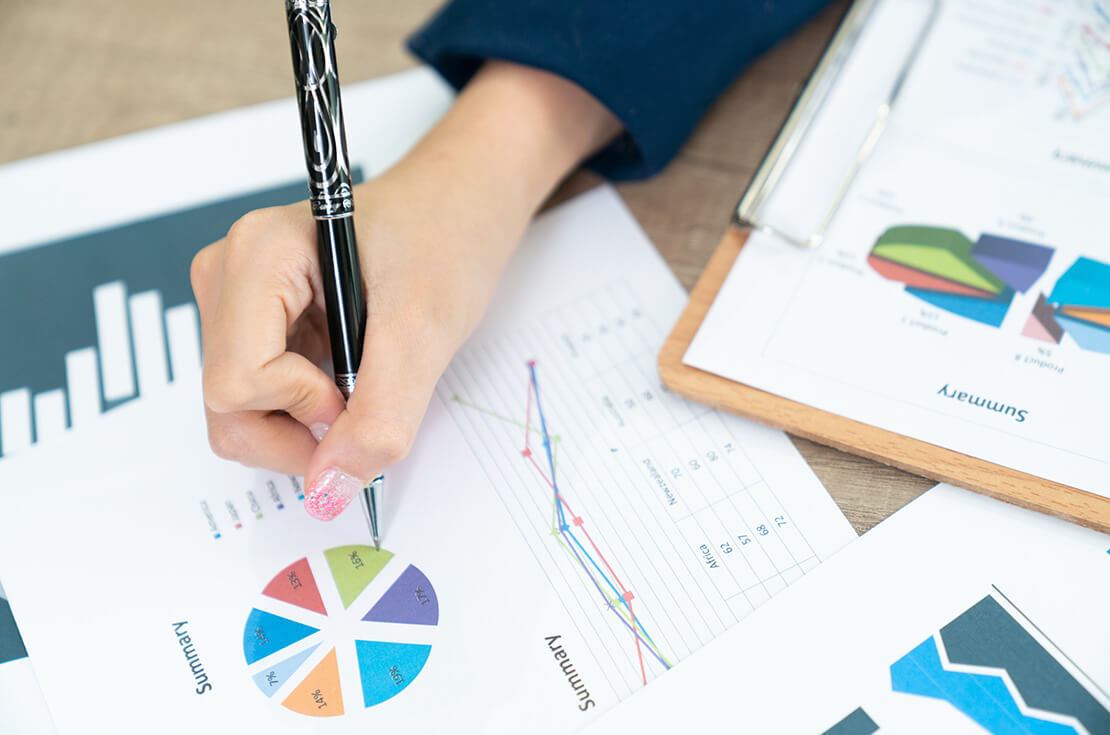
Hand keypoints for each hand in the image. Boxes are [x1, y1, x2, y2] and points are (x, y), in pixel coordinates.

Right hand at [191, 62, 618, 519]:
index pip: (237, 382)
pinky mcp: (257, 323)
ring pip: (238, 411)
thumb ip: (379, 418)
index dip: (306, 409)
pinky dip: (307, 408)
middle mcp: (229, 274)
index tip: (361, 389)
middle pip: (227, 405)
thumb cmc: (447, 236)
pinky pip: (261, 398)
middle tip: (366, 405)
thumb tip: (328, 493)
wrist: (463, 202)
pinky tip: (348, 370)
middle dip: (297, 432)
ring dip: (304, 423)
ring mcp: (238, 301)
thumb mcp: (423, 332)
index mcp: (257, 255)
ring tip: (363, 377)